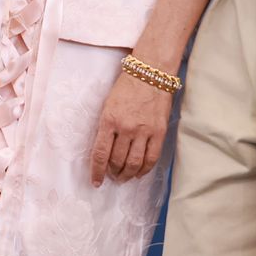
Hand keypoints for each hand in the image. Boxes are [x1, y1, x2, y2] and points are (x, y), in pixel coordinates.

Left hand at [90, 69, 173, 186]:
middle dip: (112, 173)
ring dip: (127, 174)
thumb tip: (104, 151)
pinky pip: (151, 158)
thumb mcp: (107, 105)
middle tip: (111, 176)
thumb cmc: (125, 88)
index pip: (100, 153)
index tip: (96, 181)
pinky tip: (139, 173)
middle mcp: (126, 128)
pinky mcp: (159, 132)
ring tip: (123, 177)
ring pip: (134, 163)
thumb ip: (105, 127)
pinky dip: (144, 169)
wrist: (150, 73)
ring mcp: (144, 131)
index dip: (97, 171)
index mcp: (109, 120)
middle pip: (117, 161)